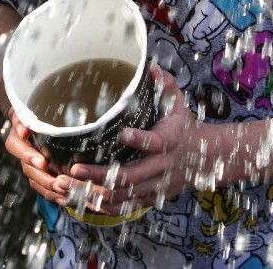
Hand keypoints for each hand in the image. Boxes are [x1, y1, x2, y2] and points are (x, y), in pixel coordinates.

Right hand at [4, 108, 68, 203]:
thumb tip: (25, 129)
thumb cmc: (35, 111)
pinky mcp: (38, 174)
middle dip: (43, 177)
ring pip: (36, 181)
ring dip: (49, 188)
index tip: (42, 162)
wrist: (36, 119)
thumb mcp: (30, 109)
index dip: (28, 156)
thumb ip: (26, 118)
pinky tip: (66, 198)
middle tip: (58, 182)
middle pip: (29, 169)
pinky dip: (53, 194)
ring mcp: (29, 165)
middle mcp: (22, 153)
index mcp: (17, 137)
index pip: (17, 147)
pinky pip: (42, 187)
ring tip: (64, 192)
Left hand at [58, 67, 212, 214]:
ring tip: (67, 184)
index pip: (155, 143)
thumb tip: (150, 65)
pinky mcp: (149, 198)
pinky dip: (102, 206)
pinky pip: (124, 207)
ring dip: (94, 193)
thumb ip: (165, 85)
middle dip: (100, 175)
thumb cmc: (183, 127)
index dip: (139, 140)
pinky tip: (81, 200)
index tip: (122, 133)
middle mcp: (161, 167)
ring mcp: (155, 186)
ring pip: (122, 196)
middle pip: (130, 176)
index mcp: (169, 141)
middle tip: (75, 168)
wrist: (204, 160)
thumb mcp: (178, 104)